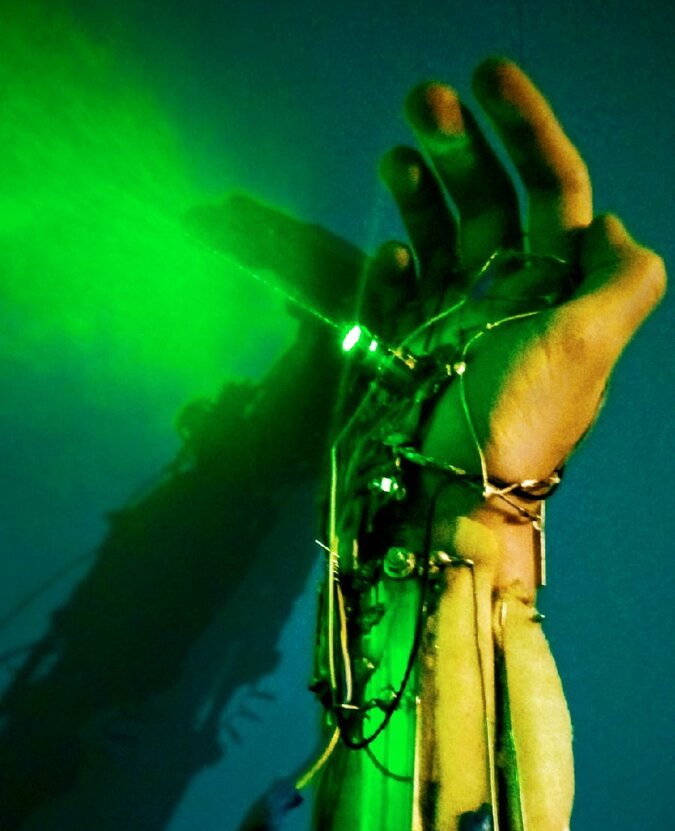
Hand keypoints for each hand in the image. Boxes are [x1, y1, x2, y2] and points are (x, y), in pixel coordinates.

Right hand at [186, 58, 664, 489]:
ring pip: (438, 240)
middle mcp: (506, 302)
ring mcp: (450, 328)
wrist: (442, 504)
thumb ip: (622, 278)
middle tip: (423, 99)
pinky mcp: (400, 355)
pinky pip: (397, 295)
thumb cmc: (515, 421)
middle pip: (488, 205)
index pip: (551, 192)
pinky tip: (392, 251)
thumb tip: (610, 229)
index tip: (490, 75)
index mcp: (556, 292)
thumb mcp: (587, 343)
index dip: (528, 129)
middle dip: (461, 146)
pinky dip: (393, 267)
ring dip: (420, 191)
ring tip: (395, 155)